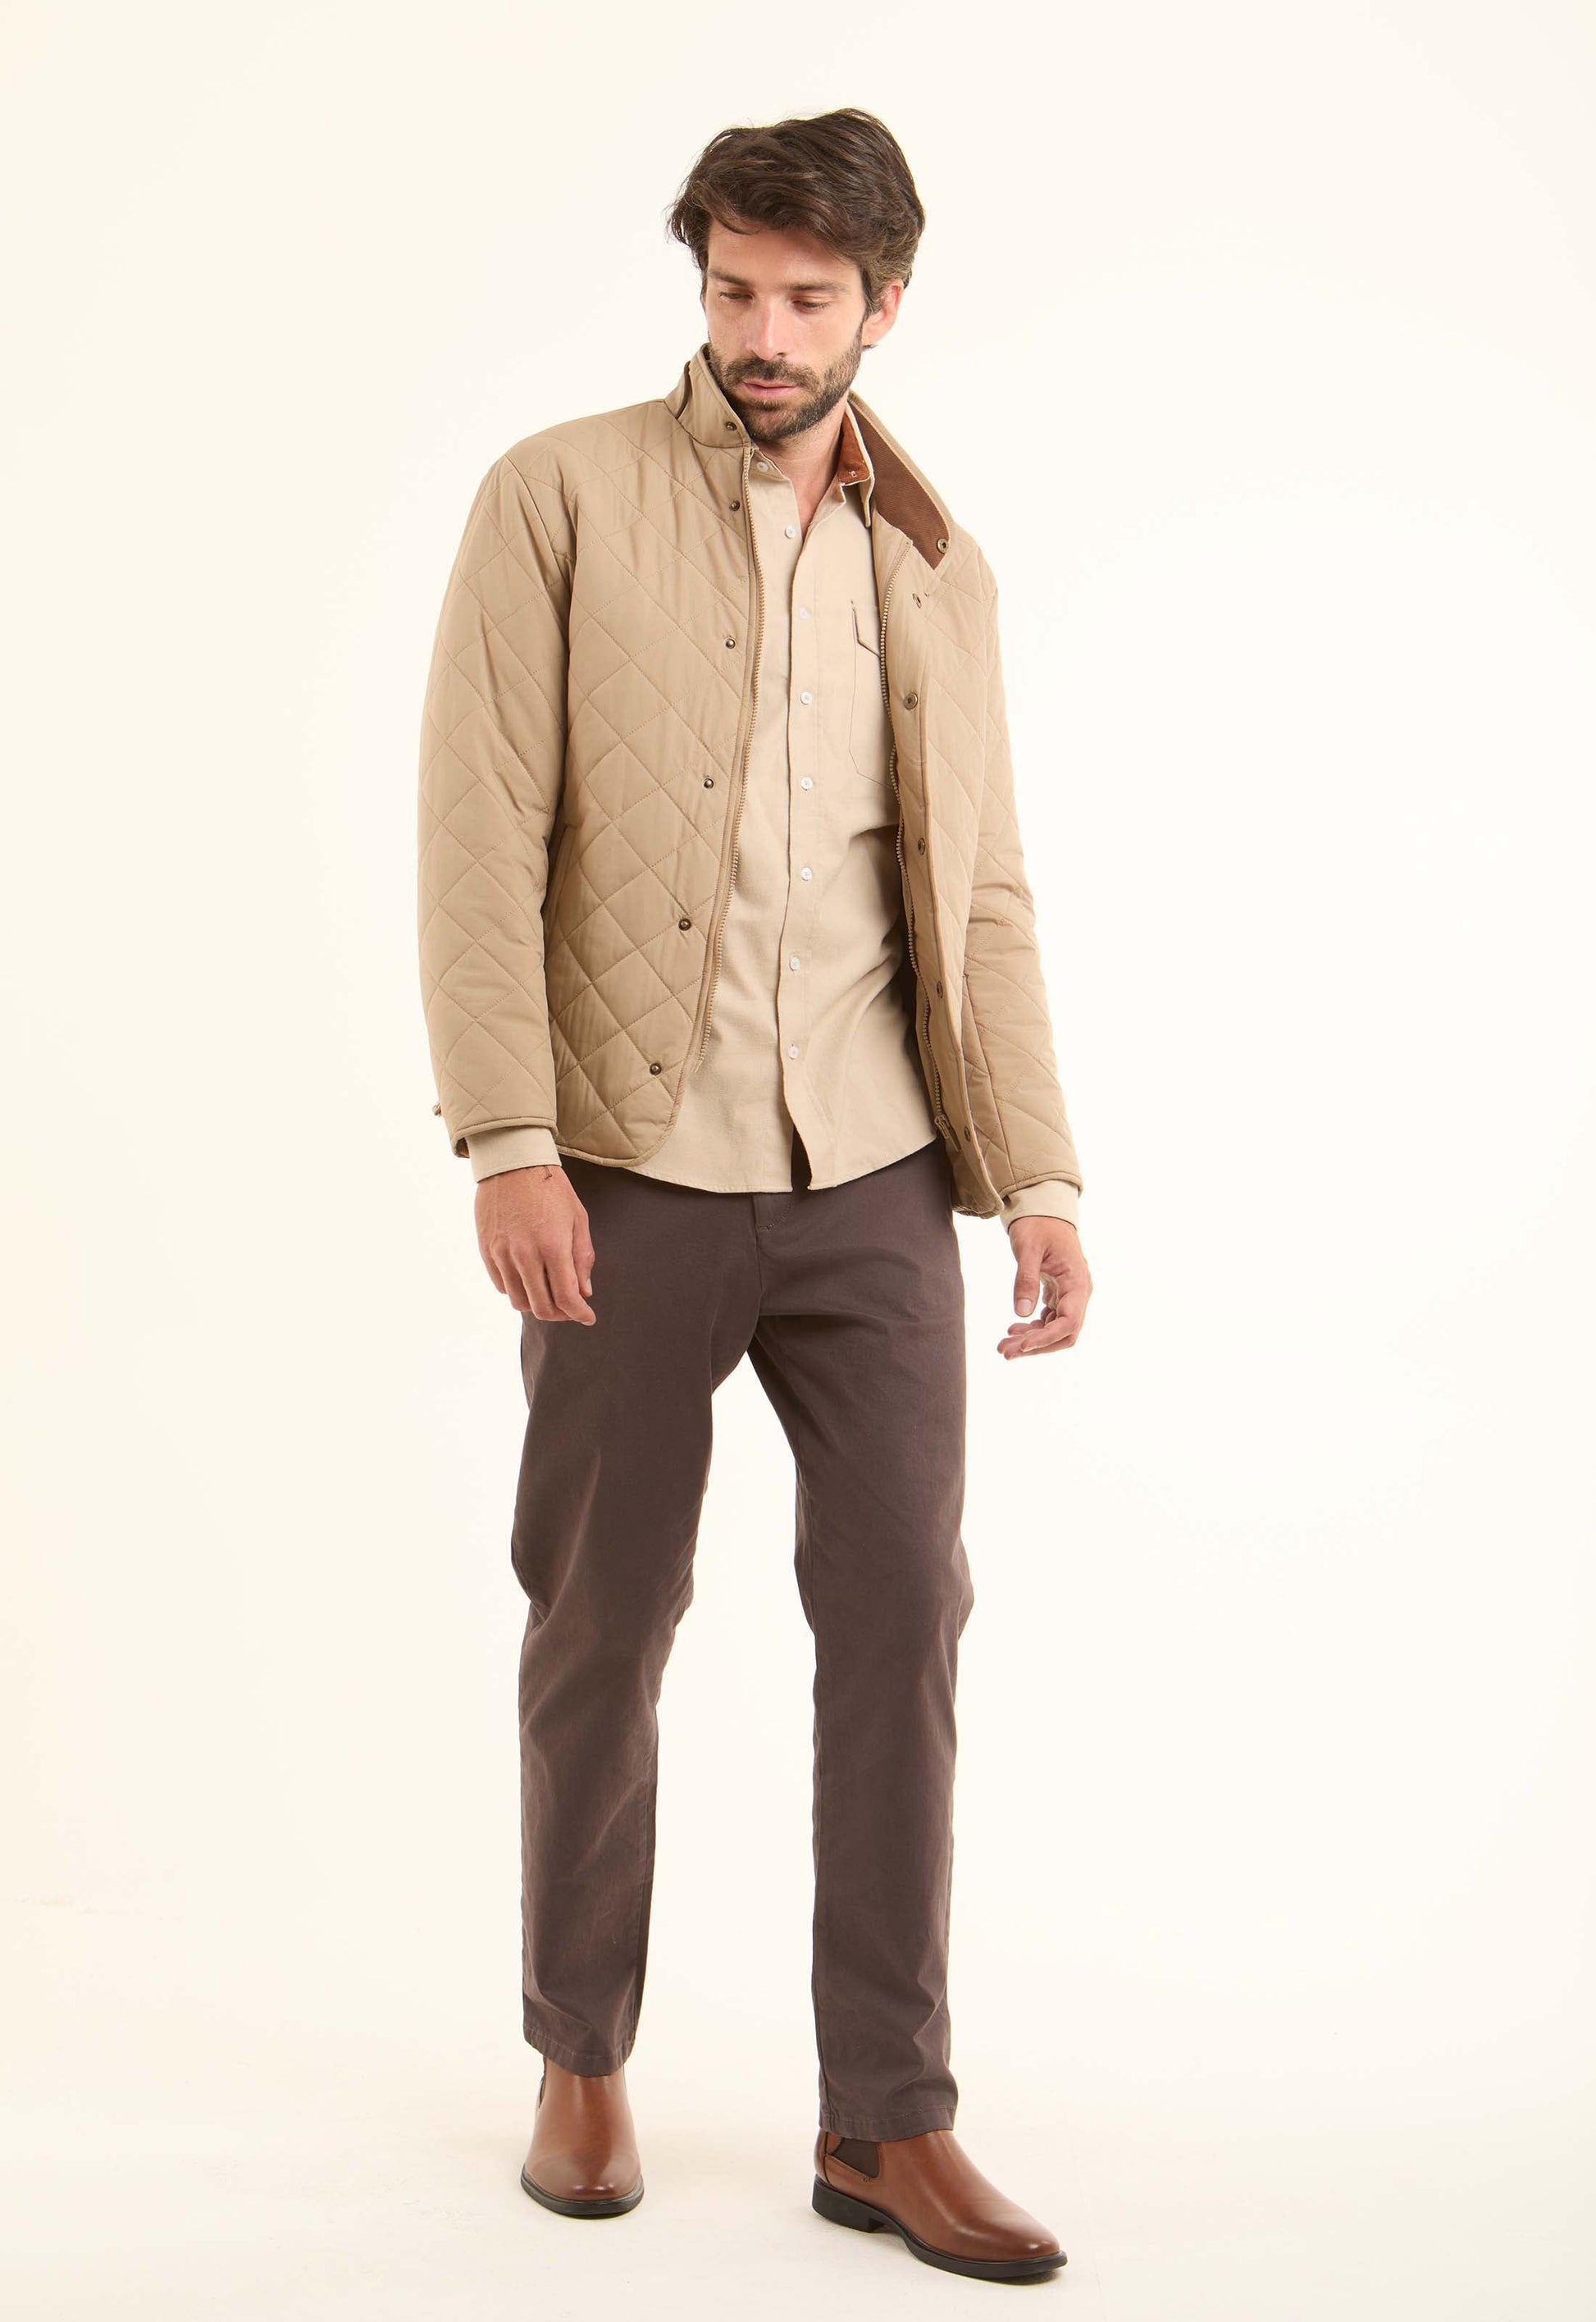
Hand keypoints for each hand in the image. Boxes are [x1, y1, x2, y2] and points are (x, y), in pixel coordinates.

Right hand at [475, 1165, 595, 1321]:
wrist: (513, 1163)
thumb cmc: (551, 1188)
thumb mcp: (578, 1218)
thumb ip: (582, 1258)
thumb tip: (584, 1292)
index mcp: (553, 1246)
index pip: (566, 1297)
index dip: (579, 1313)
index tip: (587, 1317)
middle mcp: (524, 1254)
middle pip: (541, 1307)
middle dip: (560, 1314)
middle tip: (569, 1308)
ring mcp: (502, 1253)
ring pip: (519, 1301)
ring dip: (537, 1304)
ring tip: (549, 1294)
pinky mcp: (486, 1250)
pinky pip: (501, 1285)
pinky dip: (517, 1290)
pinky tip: (529, 1279)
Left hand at [996, 1216, 1090, 1359]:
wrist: (1043, 1210)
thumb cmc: (1038, 1224)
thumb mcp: (1028, 1248)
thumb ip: (1025, 1279)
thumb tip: (1021, 1313)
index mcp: (1077, 1282)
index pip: (1068, 1322)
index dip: (1045, 1338)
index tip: (1020, 1346)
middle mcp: (1078, 1293)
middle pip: (1064, 1333)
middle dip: (1036, 1346)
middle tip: (1004, 1351)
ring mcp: (1069, 1295)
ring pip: (1055, 1330)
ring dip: (1031, 1341)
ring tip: (1003, 1345)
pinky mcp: (1058, 1294)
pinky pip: (1049, 1320)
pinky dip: (1032, 1329)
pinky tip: (1013, 1329)